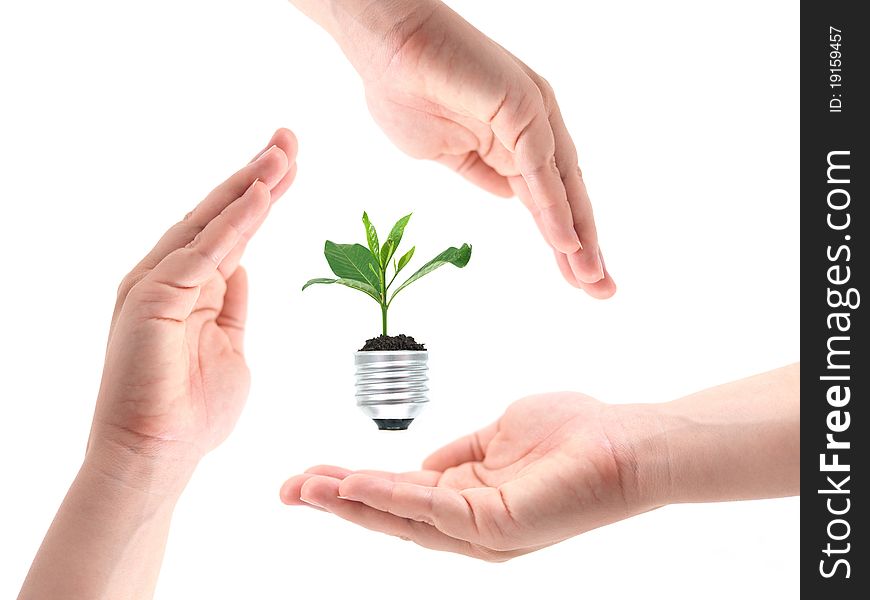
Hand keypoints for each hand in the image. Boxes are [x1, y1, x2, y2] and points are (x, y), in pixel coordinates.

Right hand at [88, 129, 297, 487]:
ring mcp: (156, 284)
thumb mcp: (230, 348)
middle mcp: (169, 277)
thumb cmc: (192, 414)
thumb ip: (232, 306)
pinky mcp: (152, 298)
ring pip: (210, 223)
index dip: (260, 196)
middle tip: (288, 138)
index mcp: (190, 289)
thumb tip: (242, 268)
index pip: (230, 231)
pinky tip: (262, 194)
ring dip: (249, 186)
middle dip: (256, 175)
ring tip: (282, 153)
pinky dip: (234, 221)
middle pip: (219, 215)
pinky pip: (203, 251)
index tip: (288, 165)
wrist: (156, 458)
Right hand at [280, 393, 649, 560]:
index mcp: (469, 501)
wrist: (626, 442)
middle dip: (337, 502)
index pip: (400, 496)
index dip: (354, 487)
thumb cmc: (572, 434)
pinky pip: (431, 509)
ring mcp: (482, 530)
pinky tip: (355, 484)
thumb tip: (421, 464)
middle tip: (287, 489)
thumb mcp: (498, 436)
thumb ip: (458, 454)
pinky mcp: (497, 526)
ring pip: (402, 519)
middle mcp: (470, 524)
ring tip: (305, 487)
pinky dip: (389, 496)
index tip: (310, 473)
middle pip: (391, 516)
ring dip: (351, 502)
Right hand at [327, 1, 614, 296]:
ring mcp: (531, 115)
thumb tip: (510, 197)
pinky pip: (539, 168)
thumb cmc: (404, 88)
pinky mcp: (521, 105)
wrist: (382, 43)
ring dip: (577, 236)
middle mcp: (532, 128)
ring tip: (591, 278)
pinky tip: (565, 242)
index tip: (576, 276)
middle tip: (601, 289)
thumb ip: (482, 174)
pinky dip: (554, 207)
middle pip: (564, 196)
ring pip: (561, 187)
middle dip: (583, 246)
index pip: (547, 198)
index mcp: (514, 139)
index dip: (561, 238)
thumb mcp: (446, 154)